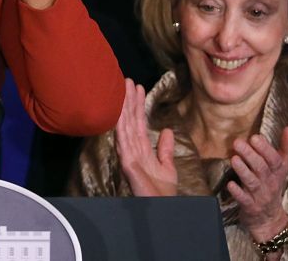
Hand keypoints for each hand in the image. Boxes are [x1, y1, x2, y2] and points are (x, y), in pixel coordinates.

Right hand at [114, 78, 176, 195]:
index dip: (139, 105)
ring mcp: (128, 155)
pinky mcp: (127, 163)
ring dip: (124, 107)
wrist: (162, 207)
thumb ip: (165, 148)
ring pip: (125, 126)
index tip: (139, 88)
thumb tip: (165, 130)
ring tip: (125, 88)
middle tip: (128, 80)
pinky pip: (123, 141)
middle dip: (129, 100)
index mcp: (141, 149)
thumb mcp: (167, 166)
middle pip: (130, 120)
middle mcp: (132, 149)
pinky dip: (120, 126)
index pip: (138, 122)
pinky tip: (119, 113)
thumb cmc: (162, 192)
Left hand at [227, 127, 287, 242]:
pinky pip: (244, 199)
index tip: (255, 137)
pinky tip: (230, 184)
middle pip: (261, 168)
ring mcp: (260, 196)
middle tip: (237, 142)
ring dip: (243, 170)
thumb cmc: (273, 185)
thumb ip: (284, 148)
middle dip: (250, 155)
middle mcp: (270, 183)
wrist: (270, 218)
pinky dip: (237, 192)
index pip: (274, 160)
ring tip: (234, 158)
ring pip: (252, 182)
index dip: (265, 149)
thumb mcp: (281, 168)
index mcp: (277, 172)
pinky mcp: (250, 206)